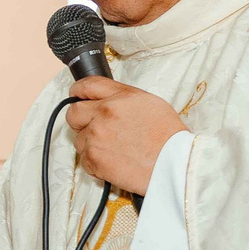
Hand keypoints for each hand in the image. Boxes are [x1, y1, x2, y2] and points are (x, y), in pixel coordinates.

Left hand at [63, 76, 184, 195]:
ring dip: (90, 144)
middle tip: (94, 128)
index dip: (78, 90)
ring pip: (78, 138)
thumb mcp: (150, 103)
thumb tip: (106, 100)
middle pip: (74, 112)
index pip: (88, 85)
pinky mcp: (94, 159)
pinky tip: (113, 162)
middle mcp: (105, 113)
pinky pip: (83, 160)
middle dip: (81, 120)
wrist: (174, 164)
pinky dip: (95, 163)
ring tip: (113, 149)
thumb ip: (122, 98)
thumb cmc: (168, 137)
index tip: (75, 94)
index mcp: (120, 97)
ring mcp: (96, 136)